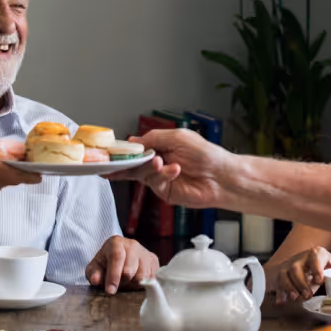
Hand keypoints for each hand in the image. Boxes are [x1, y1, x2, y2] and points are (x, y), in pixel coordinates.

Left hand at [85, 236, 158, 294]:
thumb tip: (96, 280)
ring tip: (127, 282)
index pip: (117, 258)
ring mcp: (145, 252)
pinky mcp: (154, 260)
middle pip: (130, 270)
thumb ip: (93, 273)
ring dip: (133, 284)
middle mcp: (133, 245)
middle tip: (118, 285)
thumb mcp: (95, 267)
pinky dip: (144, 284)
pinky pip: (152, 278)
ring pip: (143, 276)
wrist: (119, 255)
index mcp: (116, 243)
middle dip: (122, 282)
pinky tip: (136, 282)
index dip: (113, 276)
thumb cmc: (106, 262)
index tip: (110, 291)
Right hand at [101, 129, 233, 208]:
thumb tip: (133, 140)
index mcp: (160, 148)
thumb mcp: (178, 137)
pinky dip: (163, 175)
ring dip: (150, 167)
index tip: (108, 152)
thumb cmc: (206, 154)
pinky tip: (175, 169)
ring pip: (142, 174)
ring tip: (160, 161)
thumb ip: (153, 138)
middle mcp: (158, 164)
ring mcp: (161, 179)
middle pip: (132, 164)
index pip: (135, 149)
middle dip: (125, 162)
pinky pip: (156, 183)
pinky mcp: (166, 193)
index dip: (122, 151)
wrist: (222, 176)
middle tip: (118, 160)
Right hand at [270, 246, 330, 303]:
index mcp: (316, 253)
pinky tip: (282, 302)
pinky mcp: (281, 274)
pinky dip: (279, 294)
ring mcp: (288, 266)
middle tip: (308, 295)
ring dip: (289, 288)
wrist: (303, 260)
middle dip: (301, 283)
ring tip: (295, 298)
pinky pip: (277, 283)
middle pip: (295, 268)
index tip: (320, 280)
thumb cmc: (322, 264)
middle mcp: (300, 258)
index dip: (316, 268)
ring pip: (284, 275)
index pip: (315, 257)